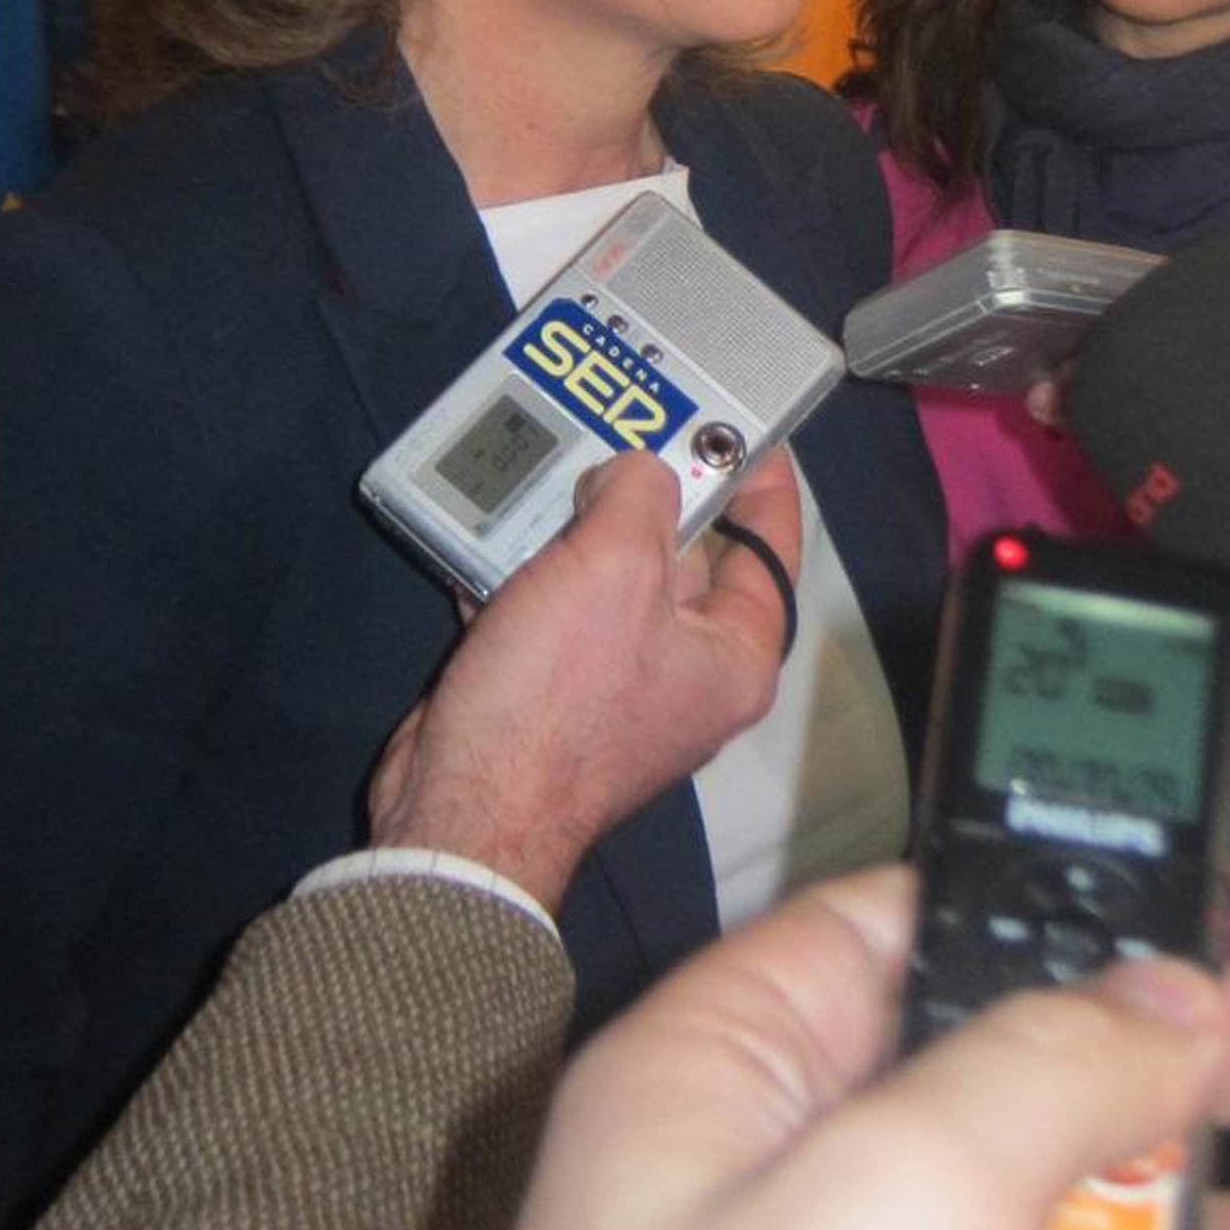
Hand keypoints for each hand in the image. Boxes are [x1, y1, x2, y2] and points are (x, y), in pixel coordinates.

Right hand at [369, 447, 799, 907]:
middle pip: (679, 556)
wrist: (460, 807)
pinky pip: (546, 608)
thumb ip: (640, 494)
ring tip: (546, 462)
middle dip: (644, 491)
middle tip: (618, 424)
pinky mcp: (549, 690)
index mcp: (734, 658)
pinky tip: (491, 524)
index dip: (759, 478)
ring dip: (570, 525)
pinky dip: (520, 568)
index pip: (769, 549)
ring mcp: (614, 684)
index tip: (738, 422)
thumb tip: (633, 472)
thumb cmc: (558, 697)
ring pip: (603, 577)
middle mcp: (685, 674)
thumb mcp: (615, 567)